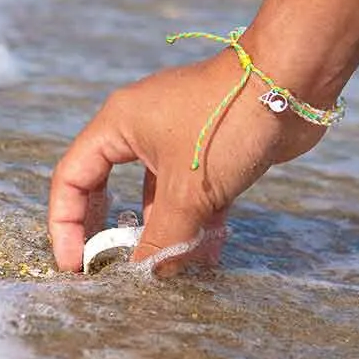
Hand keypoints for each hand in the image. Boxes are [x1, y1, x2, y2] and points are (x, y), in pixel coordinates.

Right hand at [48, 48, 327, 271]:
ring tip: (171, 273)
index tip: (75, 266)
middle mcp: (141, 128)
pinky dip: (197, 222)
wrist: (291, 82)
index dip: (67, 225)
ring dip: (164, 233)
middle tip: (110, 269)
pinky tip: (208, 255)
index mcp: (118, 125)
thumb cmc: (225, 126)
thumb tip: (145, 277)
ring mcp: (178, 137)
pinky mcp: (212, 147)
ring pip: (158, 194)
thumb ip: (162, 239)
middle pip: (110, 186)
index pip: (73, 177)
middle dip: (113, 230)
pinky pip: (192, 192)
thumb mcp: (187, 191)